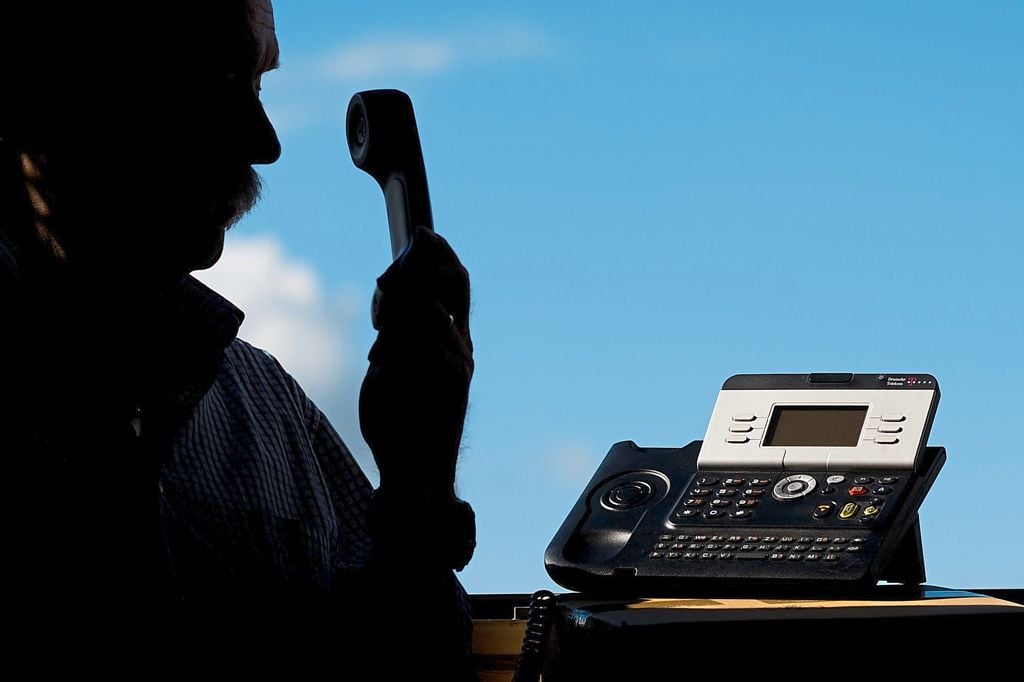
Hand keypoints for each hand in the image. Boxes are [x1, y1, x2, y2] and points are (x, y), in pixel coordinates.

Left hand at [359, 227, 472, 498]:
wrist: (414, 469)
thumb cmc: (398, 418)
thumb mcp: (389, 362)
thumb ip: (395, 327)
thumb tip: (388, 287)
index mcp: (450, 336)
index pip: (456, 280)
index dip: (442, 252)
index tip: (423, 231)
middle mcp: (462, 344)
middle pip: (449, 283)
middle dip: (412, 273)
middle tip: (383, 285)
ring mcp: (460, 361)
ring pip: (427, 309)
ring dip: (394, 318)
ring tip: (379, 350)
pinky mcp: (455, 380)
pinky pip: (425, 342)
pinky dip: (396, 348)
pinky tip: (384, 368)